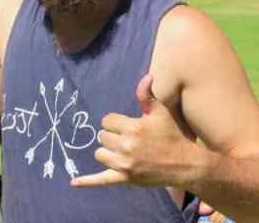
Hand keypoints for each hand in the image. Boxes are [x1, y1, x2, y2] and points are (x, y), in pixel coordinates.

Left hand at [71, 75, 194, 188]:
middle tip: (129, 140)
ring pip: (100, 154)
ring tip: (123, 152)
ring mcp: (124, 164)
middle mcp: (126, 146)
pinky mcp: (124, 178)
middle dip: (113, 137)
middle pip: (102, 136)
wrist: (184, 164)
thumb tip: (146, 77)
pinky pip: (100, 180)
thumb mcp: (160, 113)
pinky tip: (73, 182)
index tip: (128, 127)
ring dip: (108, 152)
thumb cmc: (171, 135)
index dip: (116, 123)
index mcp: (133, 128)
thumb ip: (147, 96)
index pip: (107, 121)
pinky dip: (86, 181)